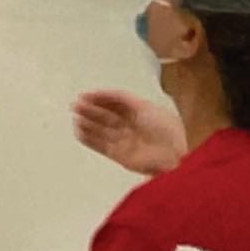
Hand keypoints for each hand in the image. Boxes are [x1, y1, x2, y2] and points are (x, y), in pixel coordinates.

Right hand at [71, 89, 189, 177]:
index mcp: (140, 112)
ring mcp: (125, 141)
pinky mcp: (120, 156)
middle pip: (106, 116)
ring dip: (88, 123)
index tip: (86, 95)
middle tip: (76, 105)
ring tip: (76, 117)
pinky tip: (79, 132)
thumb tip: (107, 94)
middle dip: (91, 110)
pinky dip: (89, 140)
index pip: (116, 102)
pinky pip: (100, 146)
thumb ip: (124, 99)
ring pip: (102, 131)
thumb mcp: (145, 106)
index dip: (100, 98)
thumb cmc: (166, 130)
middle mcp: (132, 126)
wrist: (173, 156)